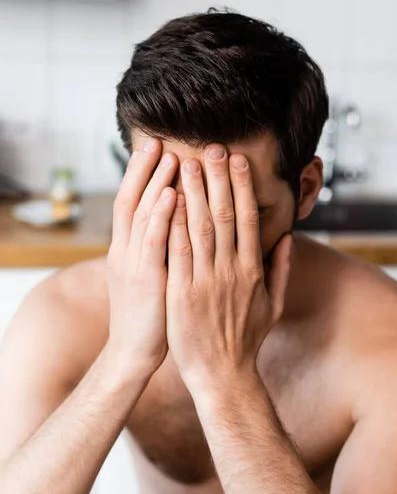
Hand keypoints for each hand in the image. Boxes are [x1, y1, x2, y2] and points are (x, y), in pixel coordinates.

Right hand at [106, 138, 178, 376]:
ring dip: (154, 183)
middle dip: (145, 170)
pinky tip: (170, 193)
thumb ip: (155, 248)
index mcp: (127, 249)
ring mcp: (134, 264)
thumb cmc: (149, 313)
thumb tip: (173, 224)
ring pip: (141, 214)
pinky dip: (160, 216)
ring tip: (169, 154)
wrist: (133, 353)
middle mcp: (125, 250)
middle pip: (132, 200)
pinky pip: (154, 242)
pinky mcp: (146, 280)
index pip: (132, 202)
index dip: (142, 175)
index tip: (157, 149)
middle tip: (159, 140)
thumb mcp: (147, 275)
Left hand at [166, 144, 291, 389]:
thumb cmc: (246, 339)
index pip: (247, 218)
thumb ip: (281, 269)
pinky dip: (173, 225)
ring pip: (199, 228)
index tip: (237, 161)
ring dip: (192, 193)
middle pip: (223, 215)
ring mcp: (205, 281)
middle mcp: (231, 270)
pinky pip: (177, 253)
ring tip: (186, 164)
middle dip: (217, 179)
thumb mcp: (273, 304)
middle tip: (210, 149)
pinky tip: (167, 202)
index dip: (242, 187)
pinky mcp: (182, 294)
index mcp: (252, 269)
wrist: (223, 374)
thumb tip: (286, 238)